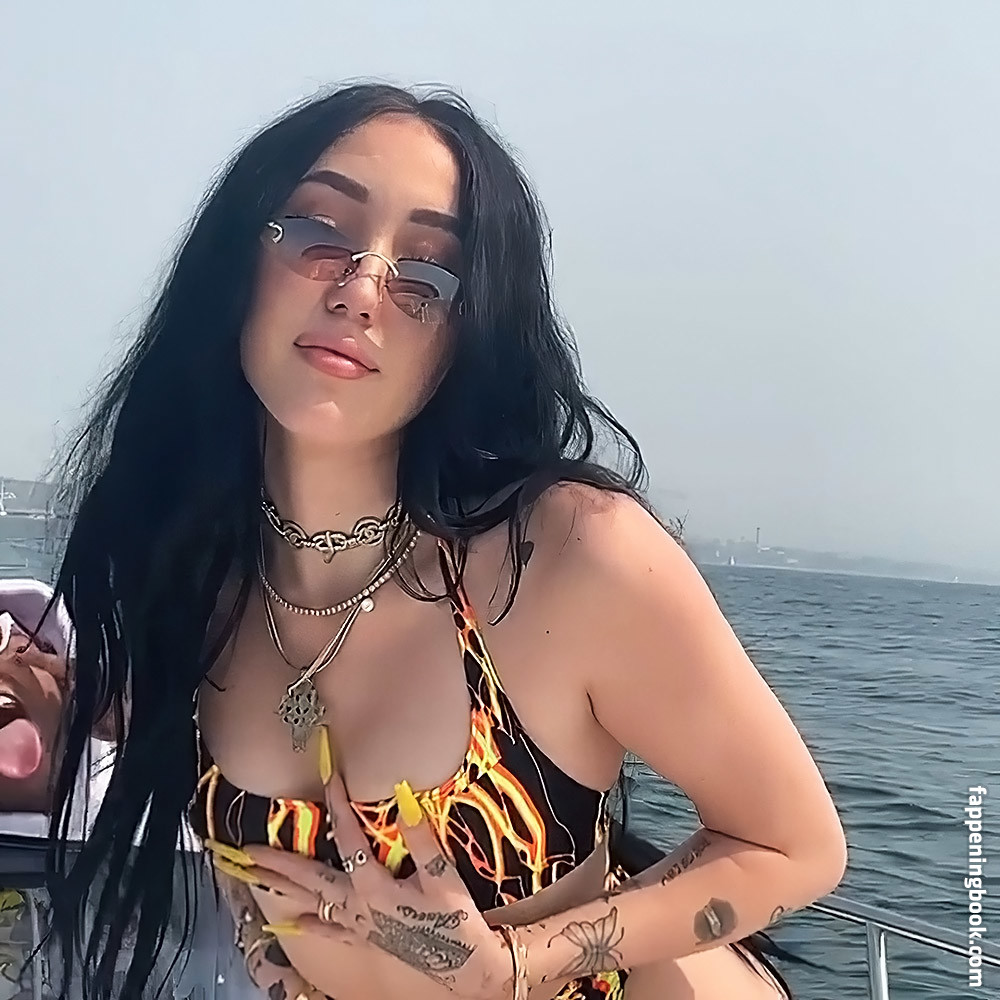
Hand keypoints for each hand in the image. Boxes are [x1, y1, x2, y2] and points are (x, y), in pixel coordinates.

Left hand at [242, 770, 514, 998]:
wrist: (465, 969)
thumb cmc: (456, 923)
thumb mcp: (442, 877)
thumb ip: (421, 838)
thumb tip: (404, 798)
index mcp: (374, 888)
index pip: (349, 838)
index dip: (339, 805)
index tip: (329, 777)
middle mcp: (356, 907)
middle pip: (309, 879)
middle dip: (277, 863)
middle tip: (246, 850)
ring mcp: (357, 925)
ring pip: (311, 901)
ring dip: (281, 887)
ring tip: (253, 875)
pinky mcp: (364, 938)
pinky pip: (328, 930)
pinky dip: (307, 924)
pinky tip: (290, 923)